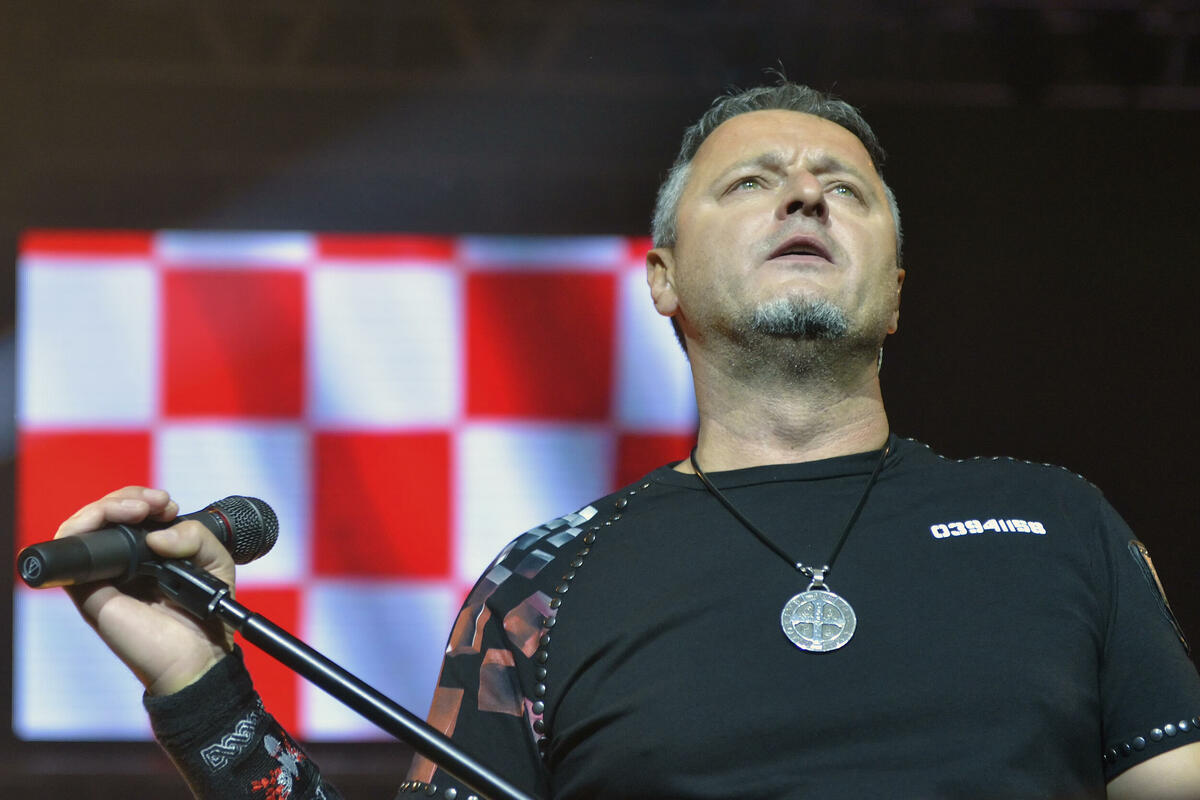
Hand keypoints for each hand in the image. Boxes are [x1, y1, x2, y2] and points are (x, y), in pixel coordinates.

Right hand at [55, 486, 236, 695]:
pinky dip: (82, 528)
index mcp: (149, 553)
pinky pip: (69, 555)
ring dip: (107, 506)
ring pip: (84, 526)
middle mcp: (122, 562)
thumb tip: (156, 535)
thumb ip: (196, 536)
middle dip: (129, 497)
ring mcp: (103, 575)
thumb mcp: (215, 562)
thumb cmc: (205, 614)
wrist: (197, 655)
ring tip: (140, 509)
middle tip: (157, 503)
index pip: (131, 512)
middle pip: (106, 513)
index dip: (144, 499)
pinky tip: (112, 520)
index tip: (168, 504)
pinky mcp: (88, 591)